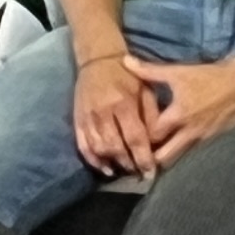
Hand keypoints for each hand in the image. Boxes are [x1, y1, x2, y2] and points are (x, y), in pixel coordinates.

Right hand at [69, 54, 160, 178]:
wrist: (97, 60)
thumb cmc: (126, 76)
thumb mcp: (145, 90)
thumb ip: (151, 116)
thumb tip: (157, 143)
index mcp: (122, 103)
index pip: (134, 138)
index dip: (143, 158)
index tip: (151, 172)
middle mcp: (103, 112)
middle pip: (115, 147)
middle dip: (129, 164)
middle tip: (140, 174)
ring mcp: (87, 117)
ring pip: (99, 148)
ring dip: (113, 164)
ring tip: (125, 171)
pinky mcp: (77, 120)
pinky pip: (83, 145)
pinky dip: (93, 160)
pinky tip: (104, 168)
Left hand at [130, 55, 234, 167]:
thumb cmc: (207, 76)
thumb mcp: (177, 72)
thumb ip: (149, 71)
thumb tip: (124, 62)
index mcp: (178, 116)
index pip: (152, 135)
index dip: (140, 136)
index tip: (130, 134)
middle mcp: (189, 132)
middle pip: (165, 157)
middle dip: (151, 157)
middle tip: (139, 151)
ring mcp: (202, 138)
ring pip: (179, 156)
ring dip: (166, 155)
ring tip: (153, 150)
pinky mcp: (212, 138)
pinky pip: (192, 149)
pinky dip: (180, 148)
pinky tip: (174, 141)